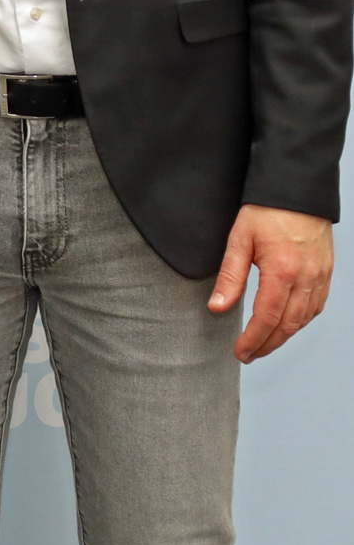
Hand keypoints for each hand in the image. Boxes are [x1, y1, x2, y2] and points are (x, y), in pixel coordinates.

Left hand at [210, 204, 333, 361]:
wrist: (296, 189)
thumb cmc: (266, 211)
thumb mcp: (239, 240)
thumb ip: (230, 277)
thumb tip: (217, 307)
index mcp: (283, 271)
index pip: (268, 317)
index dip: (254, 339)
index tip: (240, 352)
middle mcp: (306, 277)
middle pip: (289, 325)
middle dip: (268, 344)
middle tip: (249, 355)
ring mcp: (320, 275)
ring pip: (305, 318)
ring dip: (285, 336)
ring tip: (264, 344)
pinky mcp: (327, 271)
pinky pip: (317, 305)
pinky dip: (302, 320)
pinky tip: (289, 324)